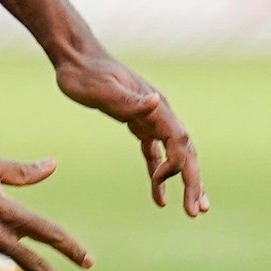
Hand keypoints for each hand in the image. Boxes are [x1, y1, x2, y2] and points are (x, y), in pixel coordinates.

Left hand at [55, 52, 207, 216]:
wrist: (74, 57)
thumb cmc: (84, 73)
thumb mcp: (102, 88)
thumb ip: (129, 99)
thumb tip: (155, 102)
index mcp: (156, 108)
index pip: (180, 143)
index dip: (184, 169)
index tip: (176, 191)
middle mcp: (158, 113)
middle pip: (185, 152)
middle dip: (193, 182)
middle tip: (196, 212)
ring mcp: (149, 119)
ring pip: (175, 154)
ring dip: (183, 181)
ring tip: (191, 210)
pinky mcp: (136, 123)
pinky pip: (155, 153)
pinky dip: (159, 174)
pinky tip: (158, 196)